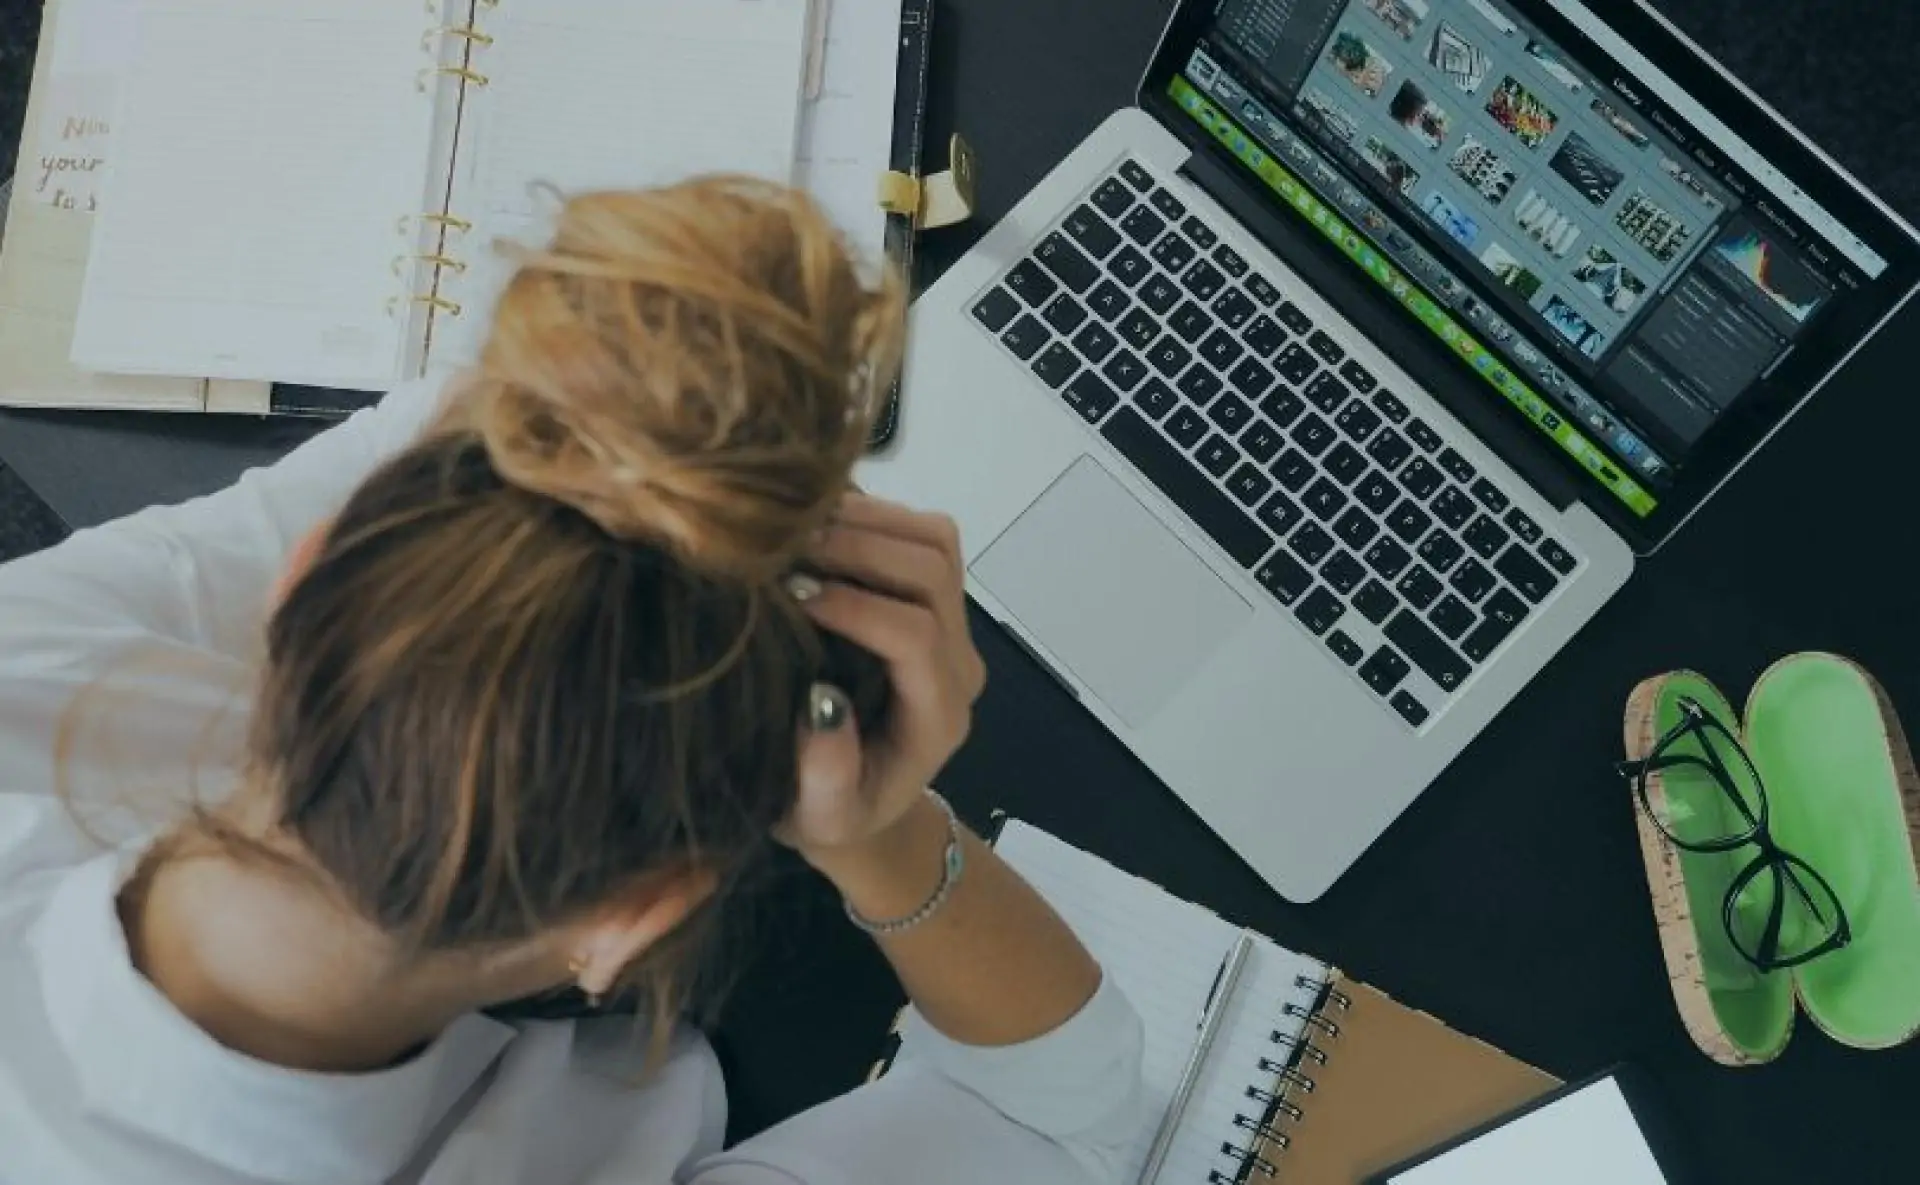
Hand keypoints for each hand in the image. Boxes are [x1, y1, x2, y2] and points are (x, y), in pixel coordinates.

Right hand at [778, 495, 986, 860]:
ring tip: (798, 529)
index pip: (916, 637)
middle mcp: (957, 664)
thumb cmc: (832, 813)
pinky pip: (921, 534)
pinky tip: (815, 525)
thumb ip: (826, 775)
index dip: (857, 607)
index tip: (792, 597)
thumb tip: (822, 704)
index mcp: (938, 716)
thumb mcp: (819, 816)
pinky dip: (872, 514)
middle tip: (786, 549)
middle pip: (933, 573)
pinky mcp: (933, 599)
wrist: (858, 801)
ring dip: (868, 521)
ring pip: (935, 541)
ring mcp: (951, 625)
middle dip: (860, 548)